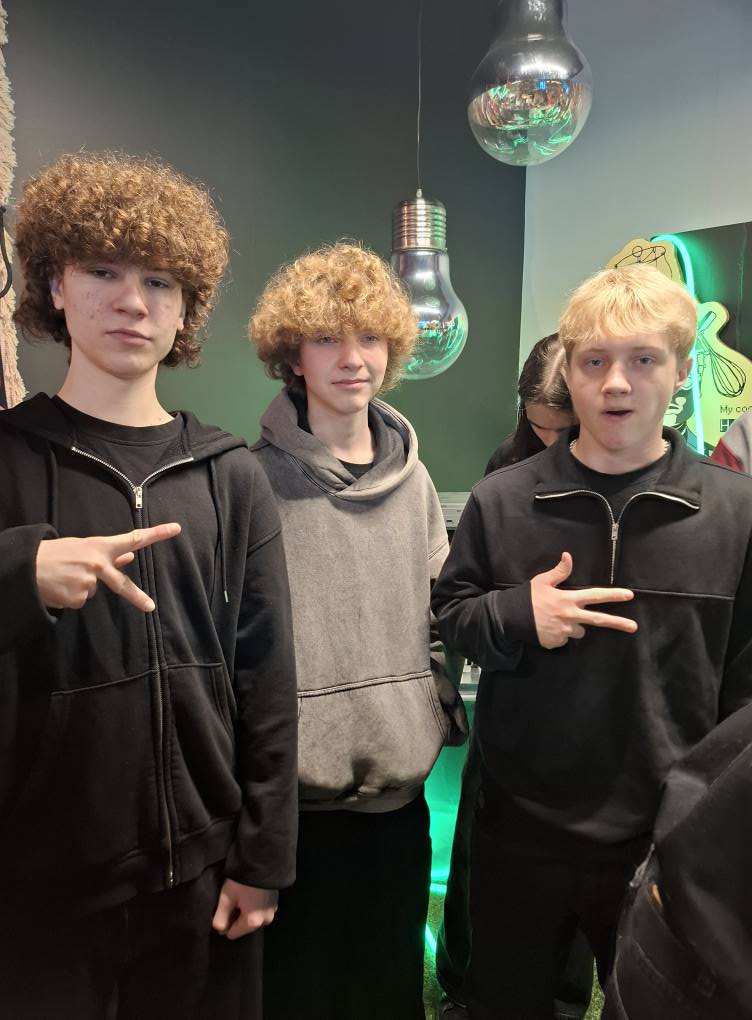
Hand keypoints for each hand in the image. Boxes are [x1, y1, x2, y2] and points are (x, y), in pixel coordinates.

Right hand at [35, 523, 180, 611]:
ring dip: (82, 586)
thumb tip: (130, 558)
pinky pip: (81, 600)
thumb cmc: (56, 553)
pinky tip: (60, 586)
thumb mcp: (83, 548)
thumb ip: (108, 555)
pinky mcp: (77, 599)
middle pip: (122, 584)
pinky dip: (72, 595)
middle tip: (150, 606)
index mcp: (100, 547)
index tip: (176, 529)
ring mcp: (88, 584)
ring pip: (94, 591)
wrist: (26, 567)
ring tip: (64, 576)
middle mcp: (97, 565)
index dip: (156, 534)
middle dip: (137, 597)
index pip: (133, 539)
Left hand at [212, 879, 277, 939]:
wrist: (263, 861)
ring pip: (252, 919)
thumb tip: (219, 929)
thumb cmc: (243, 881)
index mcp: (253, 922)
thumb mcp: (226, 898)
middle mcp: (265, 921)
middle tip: (233, 899)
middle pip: (243, 927)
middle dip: (236, 917)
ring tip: (242, 895)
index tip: (223, 908)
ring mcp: (272, 912)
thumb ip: (220, 918)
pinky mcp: (275, 903)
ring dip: (246, 911)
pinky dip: (255, 906)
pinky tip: (251, 893)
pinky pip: (260, 911)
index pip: (232, 934)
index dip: (224, 923)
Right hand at [530, 552, 637, 649]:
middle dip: (618, 623)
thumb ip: (559, 572)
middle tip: (633, 627)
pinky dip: (559, 633)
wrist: (510, 618)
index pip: (595, 596)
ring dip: (573, 625)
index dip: (613, 595)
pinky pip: (564, 638)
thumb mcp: (542, 581)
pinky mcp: (557, 642)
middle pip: (599, 620)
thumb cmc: (528, 597)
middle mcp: (570, 616)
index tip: (629, 595)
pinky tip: (547, 627)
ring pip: (579, 630)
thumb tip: (568, 556)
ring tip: (555, 619)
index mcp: (568, 599)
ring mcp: (565, 631)